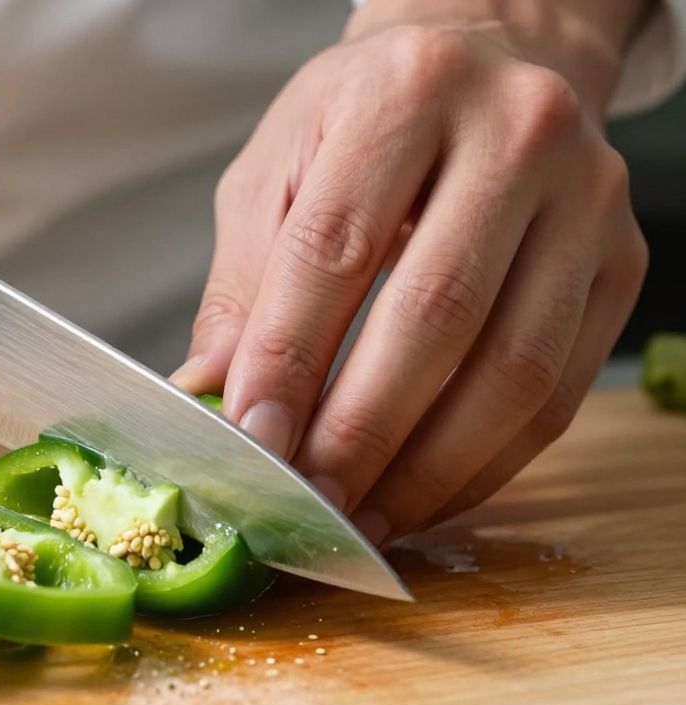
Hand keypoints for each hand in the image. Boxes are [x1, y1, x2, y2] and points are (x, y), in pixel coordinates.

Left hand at [174, 2, 649, 543]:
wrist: (486, 63)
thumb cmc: (362, 120)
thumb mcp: (277, 170)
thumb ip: (243, 281)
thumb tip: (208, 392)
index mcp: (406, 91)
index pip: (338, 245)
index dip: (290, 354)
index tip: (252, 436)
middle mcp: (516, 133)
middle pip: (436, 313)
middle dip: (360, 428)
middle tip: (306, 497)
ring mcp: (586, 200)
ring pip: (513, 368)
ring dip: (429, 467)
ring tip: (360, 516)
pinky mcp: (622, 263)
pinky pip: (559, 393)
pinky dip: (486, 464)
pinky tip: (423, 494)